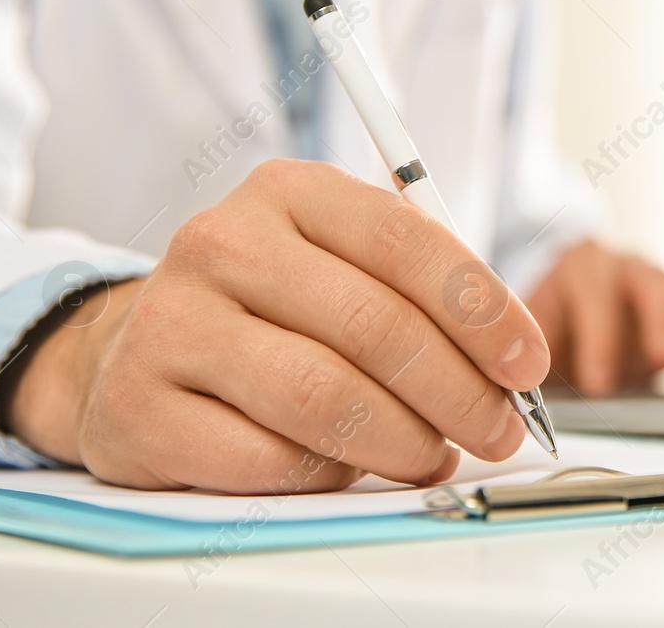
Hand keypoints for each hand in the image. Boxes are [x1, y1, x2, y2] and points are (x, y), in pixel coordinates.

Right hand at [0, 160, 551, 493]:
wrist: (135, 346)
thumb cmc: (270, 306)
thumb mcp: (342, 261)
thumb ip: (422, 289)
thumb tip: (514, 359)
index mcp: (288, 190)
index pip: (406, 242)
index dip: (482, 311)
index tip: (528, 365)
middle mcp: (223, 242)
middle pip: (374, 326)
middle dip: (458, 391)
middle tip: (498, 429)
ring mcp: (172, 322)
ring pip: (323, 397)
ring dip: (403, 441)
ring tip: (433, 456)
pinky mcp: (140, 406)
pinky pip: (266, 458)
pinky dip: (329, 474)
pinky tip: (352, 468)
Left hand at [524, 241, 663, 395]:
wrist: (566, 322)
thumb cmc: (550, 334)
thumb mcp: (528, 344)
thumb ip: (523, 362)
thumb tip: (510, 399)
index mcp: (580, 268)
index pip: (591, 286)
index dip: (597, 332)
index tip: (596, 379)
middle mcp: (628, 268)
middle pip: (650, 280)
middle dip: (655, 319)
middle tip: (656, 358)